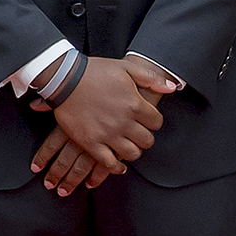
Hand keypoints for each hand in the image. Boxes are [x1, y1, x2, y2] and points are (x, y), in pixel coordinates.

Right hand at [29, 56, 174, 194]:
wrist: (64, 79)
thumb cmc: (94, 71)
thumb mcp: (126, 67)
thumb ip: (151, 78)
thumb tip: (171, 88)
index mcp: (134, 104)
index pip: (156, 122)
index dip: (153, 121)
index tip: (147, 120)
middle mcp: (123, 122)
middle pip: (146, 141)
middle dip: (145, 137)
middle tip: (138, 134)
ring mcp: (107, 134)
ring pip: (131, 154)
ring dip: (133, 151)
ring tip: (128, 146)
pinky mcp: (91, 143)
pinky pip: (108, 163)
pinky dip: (116, 167)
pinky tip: (118, 165)